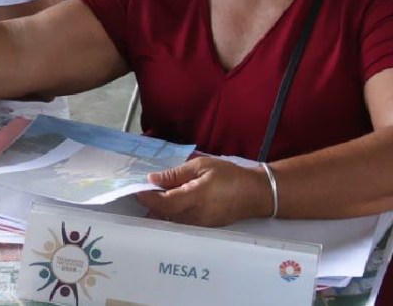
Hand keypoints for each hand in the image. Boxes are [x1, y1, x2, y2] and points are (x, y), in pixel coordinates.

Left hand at [135, 156, 272, 226]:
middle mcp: (195, 215)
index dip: (147, 197)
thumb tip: (153, 179)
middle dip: (151, 203)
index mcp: (194, 198)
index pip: (162, 202)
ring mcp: (200, 223)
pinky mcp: (204, 226)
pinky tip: (172, 201)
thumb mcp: (202, 166)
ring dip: (160, 209)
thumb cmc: (229, 175)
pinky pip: (181, 221)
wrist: (255, 194)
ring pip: (171, 219)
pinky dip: (172, 213)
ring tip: (157, 193)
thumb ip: (176, 174)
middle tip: (144, 189)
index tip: (137, 188)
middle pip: (163, 214)